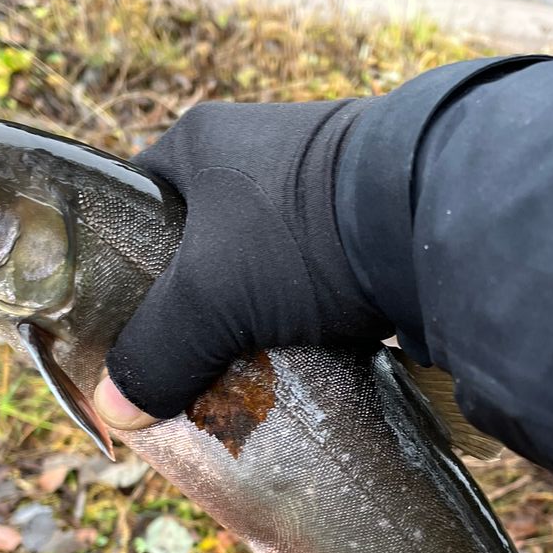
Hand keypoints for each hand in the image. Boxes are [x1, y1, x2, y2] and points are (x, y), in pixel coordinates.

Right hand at [97, 98, 390, 426]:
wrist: (439, 221)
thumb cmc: (304, 236)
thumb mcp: (211, 297)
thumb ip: (157, 350)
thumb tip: (114, 408)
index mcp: (202, 143)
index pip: (133, 207)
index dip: (115, 270)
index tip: (113, 331)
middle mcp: (255, 156)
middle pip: (195, 249)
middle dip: (188, 310)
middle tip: (172, 367)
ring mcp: (313, 195)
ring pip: (254, 273)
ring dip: (245, 323)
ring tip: (229, 378)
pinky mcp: (360, 233)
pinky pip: (307, 288)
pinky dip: (296, 325)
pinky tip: (289, 366)